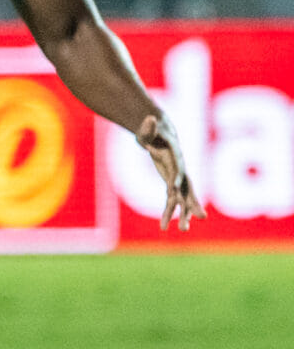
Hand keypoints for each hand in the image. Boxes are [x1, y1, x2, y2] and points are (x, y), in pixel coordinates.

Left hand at [137, 114, 203, 229]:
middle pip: (188, 189)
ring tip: (183, 230)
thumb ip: (148, 127)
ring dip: (183, 215)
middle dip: (193, 203)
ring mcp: (177, 179)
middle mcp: (180, 171)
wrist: (161, 134)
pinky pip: (171, 201)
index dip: (176, 178)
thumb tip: (149, 119)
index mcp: (175, 158)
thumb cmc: (153, 131)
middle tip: (201, 217)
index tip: (174, 188)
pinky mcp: (171, 184)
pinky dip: (169, 213)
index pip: (177, 169)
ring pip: (182, 200)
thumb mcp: (147, 129)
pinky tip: (165, 226)